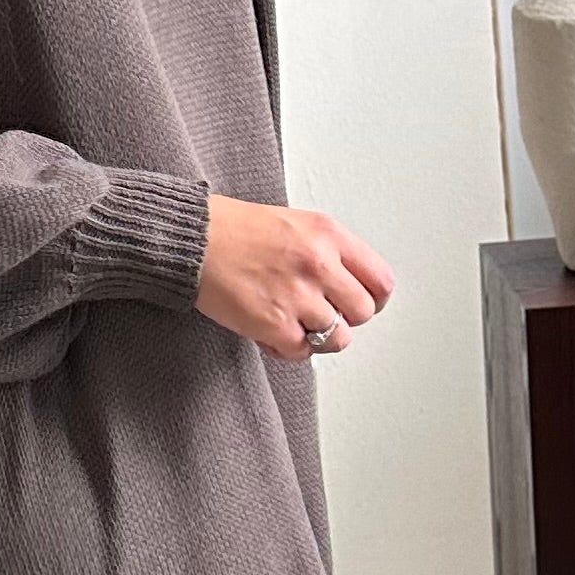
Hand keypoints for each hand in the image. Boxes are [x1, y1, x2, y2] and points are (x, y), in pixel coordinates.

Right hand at [196, 198, 394, 361]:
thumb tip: (352, 284)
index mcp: (329, 235)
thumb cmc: (236, 229)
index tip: (360, 303)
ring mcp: (297, 296)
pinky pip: (302, 351)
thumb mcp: (297, 223)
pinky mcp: (274, 324)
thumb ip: (330, 250)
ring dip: (317, 335)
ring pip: (338, 338)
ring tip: (295, 321)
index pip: (381, 280)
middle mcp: (319, 264)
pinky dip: (289, 346)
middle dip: (345, 317)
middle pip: (363, 312)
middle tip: (322, 312)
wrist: (194, 239)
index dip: (373, 299)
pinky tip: (273, 329)